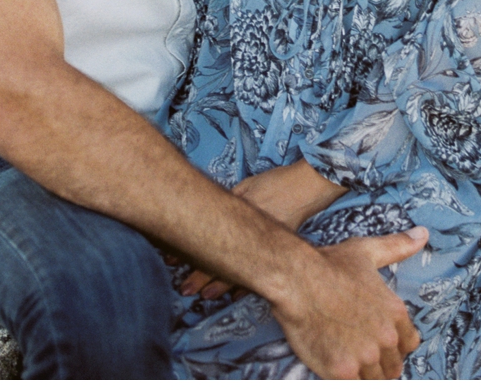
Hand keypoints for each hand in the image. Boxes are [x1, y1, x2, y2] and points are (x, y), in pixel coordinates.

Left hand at [181, 162, 345, 297]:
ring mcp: (266, 248)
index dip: (188, 253)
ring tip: (205, 297)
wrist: (309, 187)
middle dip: (200, 277)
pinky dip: (247, 284)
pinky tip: (236, 294)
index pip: (208, 242)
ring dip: (220, 285)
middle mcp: (251, 238)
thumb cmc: (275, 183)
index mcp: (239, 220)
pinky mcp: (279, 251)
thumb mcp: (246, 187)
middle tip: (184, 290)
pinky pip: (260, 273)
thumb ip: (229, 202)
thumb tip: (208, 213)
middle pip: (221, 262)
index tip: (171, 262)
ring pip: (240, 272)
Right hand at [270, 227, 427, 379]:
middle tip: (357, 352)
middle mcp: (386, 338)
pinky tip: (332, 365)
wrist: (293, 277)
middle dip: (379, 362)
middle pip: (393, 367)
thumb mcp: (366, 251)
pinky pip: (353, 385)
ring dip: (363, 374)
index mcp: (396, 314)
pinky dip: (345, 379)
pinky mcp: (342, 371)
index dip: (393, 344)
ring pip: (375, 380)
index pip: (409, 344)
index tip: (376, 340)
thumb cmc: (327, 264)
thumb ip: (397, 247)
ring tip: (346, 360)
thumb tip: (423, 234)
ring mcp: (365, 357)